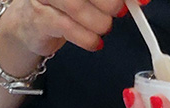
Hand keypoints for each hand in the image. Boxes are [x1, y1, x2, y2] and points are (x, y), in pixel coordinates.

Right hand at [1, 0, 149, 54]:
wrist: (28, 25)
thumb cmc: (62, 7)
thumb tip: (139, 0)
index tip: (141, 1)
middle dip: (111, 4)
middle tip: (117, 13)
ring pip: (78, 7)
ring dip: (99, 23)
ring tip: (103, 28)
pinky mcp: (40, 19)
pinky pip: (68, 28)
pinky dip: (88, 39)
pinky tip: (95, 43)